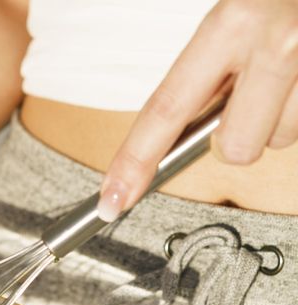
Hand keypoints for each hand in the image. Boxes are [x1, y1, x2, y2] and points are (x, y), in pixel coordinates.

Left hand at [99, 0, 297, 221]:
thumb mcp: (236, 14)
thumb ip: (208, 66)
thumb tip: (178, 134)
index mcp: (231, 23)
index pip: (167, 109)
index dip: (135, 161)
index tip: (112, 199)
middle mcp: (277, 45)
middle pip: (235, 147)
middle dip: (233, 138)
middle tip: (246, 99)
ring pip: (281, 139)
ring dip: (279, 117)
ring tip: (288, 72)